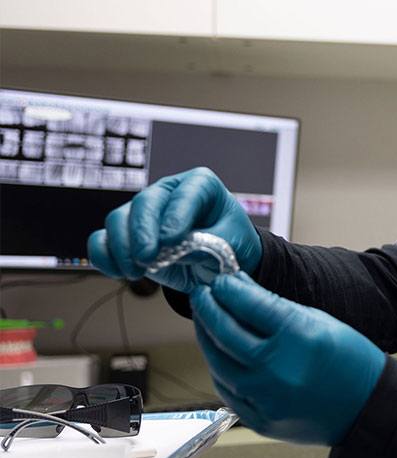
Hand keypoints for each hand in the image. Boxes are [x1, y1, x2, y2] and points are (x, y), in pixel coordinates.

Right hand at [86, 168, 261, 292]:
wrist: (220, 262)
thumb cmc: (231, 243)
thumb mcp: (231, 244)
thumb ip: (208, 245)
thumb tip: (175, 250)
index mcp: (200, 185)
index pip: (185, 194)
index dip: (175, 216)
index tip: (171, 240)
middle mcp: (168, 193)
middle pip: (144, 203)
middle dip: (142, 232)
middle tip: (146, 258)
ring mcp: (145, 212)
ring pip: (118, 219)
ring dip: (122, 248)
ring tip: (137, 272)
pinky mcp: (128, 235)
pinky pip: (103, 240)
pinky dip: (104, 256)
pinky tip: (119, 273)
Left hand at [189, 273, 386, 444]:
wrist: (367, 408)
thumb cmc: (351, 361)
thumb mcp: (320, 321)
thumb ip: (278, 309)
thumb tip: (242, 292)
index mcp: (298, 338)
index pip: (249, 305)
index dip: (230, 288)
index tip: (221, 279)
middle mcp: (277, 369)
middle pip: (225, 332)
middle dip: (209, 307)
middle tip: (204, 293)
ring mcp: (266, 398)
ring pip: (218, 363)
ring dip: (207, 337)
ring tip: (206, 320)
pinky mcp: (260, 420)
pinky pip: (227, 390)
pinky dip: (219, 368)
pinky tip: (219, 352)